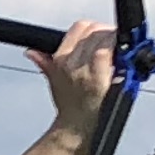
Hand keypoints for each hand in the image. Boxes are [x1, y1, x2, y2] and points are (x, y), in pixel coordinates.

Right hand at [39, 21, 115, 143]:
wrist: (76, 128)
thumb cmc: (69, 104)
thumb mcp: (53, 81)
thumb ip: (44, 62)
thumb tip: (31, 52)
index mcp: (59, 58)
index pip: (81, 26)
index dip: (95, 29)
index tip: (103, 39)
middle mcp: (70, 62)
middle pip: (95, 30)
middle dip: (109, 35)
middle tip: (116, 46)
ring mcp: (84, 70)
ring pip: (105, 39)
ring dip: (118, 44)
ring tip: (120, 56)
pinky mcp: (98, 80)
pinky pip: (107, 54)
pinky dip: (118, 53)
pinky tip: (123, 62)